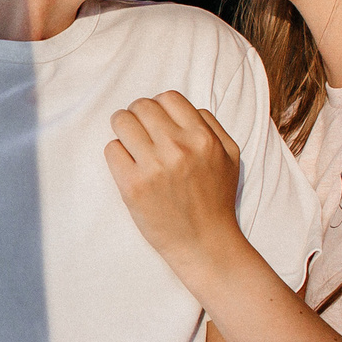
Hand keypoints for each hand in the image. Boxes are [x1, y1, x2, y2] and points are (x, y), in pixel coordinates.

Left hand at [104, 92, 246, 276]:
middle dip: (137, 115)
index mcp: (203, 138)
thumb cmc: (216, 199)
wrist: (205, 243)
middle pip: (141, 106)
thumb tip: (183, 107)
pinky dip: (117, 154)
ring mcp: (154, 167)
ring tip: (130, 144)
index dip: (158, 107)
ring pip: (122, 122)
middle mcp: (178, 148)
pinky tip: (129, 166)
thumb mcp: (229, 156)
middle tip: (139, 132)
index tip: (156, 121)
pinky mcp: (133, 186)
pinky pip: (111, 149)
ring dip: (122, 130)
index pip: (168, 97)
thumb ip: (211, 125)